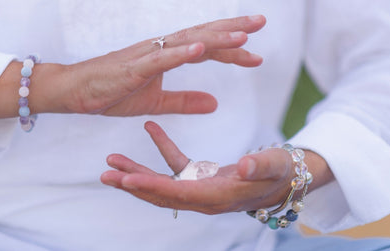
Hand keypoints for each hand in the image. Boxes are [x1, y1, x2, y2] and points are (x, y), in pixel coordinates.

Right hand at [0, 15, 265, 117]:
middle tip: (262, 22)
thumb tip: (215, 103)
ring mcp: (147, 56)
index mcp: (167, 56)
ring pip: (186, 42)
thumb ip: (185, 101)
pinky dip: (181, 52)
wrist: (75, 92)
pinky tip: (201, 47)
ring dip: (215, 37)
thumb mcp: (156, 102)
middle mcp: (160, 49)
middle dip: (233, 29)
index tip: (256, 55)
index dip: (231, 50)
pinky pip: (160, 59)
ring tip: (243, 34)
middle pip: (202, 35)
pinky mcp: (132, 67)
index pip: (206, 48)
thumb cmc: (112, 92)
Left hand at [101, 121, 332, 214]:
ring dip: (136, 171)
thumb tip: (243, 167)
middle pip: (160, 194)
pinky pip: (176, 163)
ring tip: (112, 160)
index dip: (150, 186)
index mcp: (216, 197)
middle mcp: (202, 197)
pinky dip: (162, 147)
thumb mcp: (275, 166)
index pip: (176, 194)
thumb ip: (259, 166)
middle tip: (105, 175)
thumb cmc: (281, 173)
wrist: (284, 179)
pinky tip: (150, 128)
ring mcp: (198, 187)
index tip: (125, 179)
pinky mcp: (200, 176)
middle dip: (132, 184)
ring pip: (161, 182)